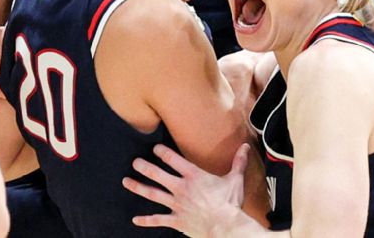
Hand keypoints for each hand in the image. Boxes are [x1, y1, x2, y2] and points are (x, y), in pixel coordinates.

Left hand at [123, 144, 253, 237]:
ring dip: (138, 187)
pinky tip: (135, 219)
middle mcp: (181, 188)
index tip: (155, 148)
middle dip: (144, 167)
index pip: (173, 159)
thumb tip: (246, 147)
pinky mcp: (176, 220)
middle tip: (134, 162)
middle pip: (157, 174)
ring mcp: (176, 204)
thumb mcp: (235, 180)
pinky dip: (146, 220)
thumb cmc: (230, 203)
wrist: (225, 226)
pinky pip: (158, 220)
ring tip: (126, 181)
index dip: (162, 152)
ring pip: (152, 194)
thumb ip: (238, 162)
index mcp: (193, 176)